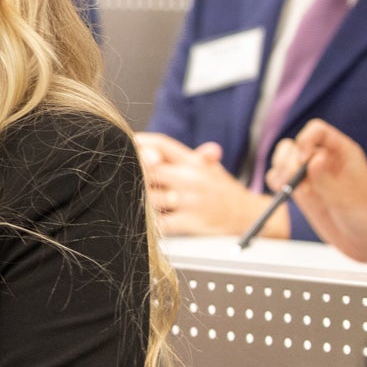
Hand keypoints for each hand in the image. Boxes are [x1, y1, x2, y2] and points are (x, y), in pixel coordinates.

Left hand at [134, 132, 287, 237]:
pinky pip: (159, 222)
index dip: (139, 142)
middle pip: (149, 168)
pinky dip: (147, 220)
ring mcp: (189, 201)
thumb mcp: (210, 167)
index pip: (161, 144)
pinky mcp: (189, 223)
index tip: (124, 144)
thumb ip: (186, 154)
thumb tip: (158, 145)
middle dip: (133, 169)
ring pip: (149, 196)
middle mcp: (190, 178)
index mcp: (193, 161)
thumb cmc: (222, 191)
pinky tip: (138, 216)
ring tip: (123, 193)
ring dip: (136, 195)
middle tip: (117, 169)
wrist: (248, 216)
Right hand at [267, 120, 366, 263]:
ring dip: (280, 170)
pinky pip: (280, 178)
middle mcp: (324, 160)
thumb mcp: (347, 198)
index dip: (305, 141)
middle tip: (295, 181)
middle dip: (289, 160)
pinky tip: (284, 192)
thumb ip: (326, 179)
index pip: (316, 130)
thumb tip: (313, 158)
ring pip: (283, 159)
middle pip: (295, 144)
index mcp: (342, 152)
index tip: (304, 162)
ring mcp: (311, 176)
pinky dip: (276, 182)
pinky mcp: (302, 192)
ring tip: (290, 189)